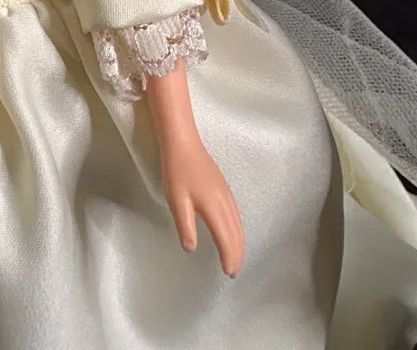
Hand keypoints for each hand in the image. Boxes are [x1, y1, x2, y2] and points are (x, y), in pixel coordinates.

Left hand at [161, 137, 244, 277]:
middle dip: (237, 254)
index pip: (226, 239)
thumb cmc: (177, 171)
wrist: (184, 143)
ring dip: (239, 243)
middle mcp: (225, 202)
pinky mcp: (224, 189)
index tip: (228, 273)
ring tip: (235, 258)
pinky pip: (236, 215)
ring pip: (238, 224)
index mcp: (214, 207)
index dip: (229, 258)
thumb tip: (191, 249)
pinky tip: (233, 233)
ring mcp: (226, 194)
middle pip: (236, 233)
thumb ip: (185, 226)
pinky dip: (238, 230)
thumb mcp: (176, 201)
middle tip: (233, 272)